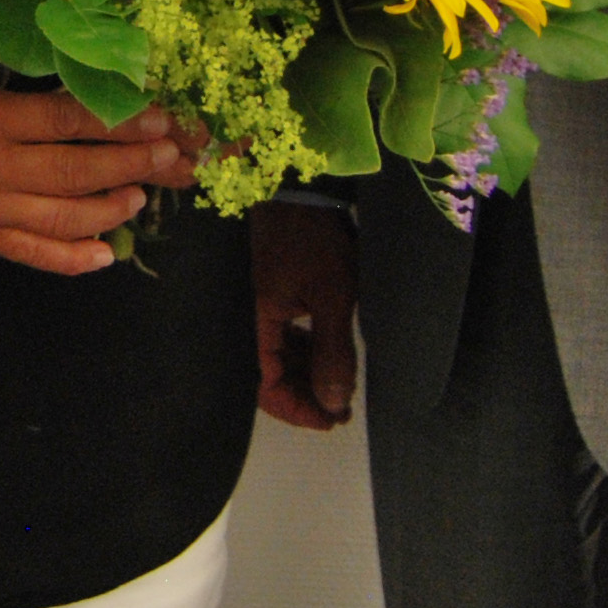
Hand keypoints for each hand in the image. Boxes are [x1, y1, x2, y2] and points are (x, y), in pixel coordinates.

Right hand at [0, 83, 189, 275]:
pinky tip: (106, 252)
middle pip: (77, 169)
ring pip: (65, 216)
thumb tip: (72, 111)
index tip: (158, 117)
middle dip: (131, 163)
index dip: (118, 120)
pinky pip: (34, 254)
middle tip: (170, 157)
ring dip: (112, 207)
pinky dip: (74, 259)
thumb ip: (10, 106)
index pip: (66, 119)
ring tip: (140, 196)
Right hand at [248, 199, 357, 430]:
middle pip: (276, 376)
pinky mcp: (285, 290)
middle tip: (344, 409)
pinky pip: (293, 335)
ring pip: (286, 356)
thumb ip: (332, 352)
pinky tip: (333, 351)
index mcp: (265, 324)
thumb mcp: (332, 297)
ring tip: (344, 385)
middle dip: (308, 397)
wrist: (302, 186)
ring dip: (311, 376)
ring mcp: (273, 304)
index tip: (333, 420)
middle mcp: (263, 319)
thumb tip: (334, 404)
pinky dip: (311, 352)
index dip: (299, 411)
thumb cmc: (316, 241)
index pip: (270, 387)